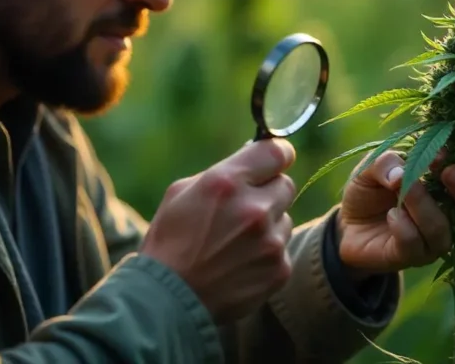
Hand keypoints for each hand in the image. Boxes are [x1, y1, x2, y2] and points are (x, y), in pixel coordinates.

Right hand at [139, 138, 296, 324]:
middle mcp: (254, 209)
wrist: (168, 300)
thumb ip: (223, 172)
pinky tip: (240, 263)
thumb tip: (253, 162)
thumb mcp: (181, 193)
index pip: (277, 152)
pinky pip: (282, 249)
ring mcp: (270, 242)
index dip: (277, 155)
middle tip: (244, 208)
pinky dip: (266, 254)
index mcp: (227, 183)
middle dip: (268, 192)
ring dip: (268, 225)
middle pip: (286, 184)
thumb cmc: (170, 242)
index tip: (274, 161)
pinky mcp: (278, 269)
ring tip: (235, 243)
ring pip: (284, 219)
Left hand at [337, 151, 454, 281]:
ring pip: (441, 227)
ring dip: (423, 205)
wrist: (347, 225)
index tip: (442, 155)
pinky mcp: (412, 256)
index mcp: (444, 184)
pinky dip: (403, 227)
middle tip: (448, 173)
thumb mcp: (370, 168)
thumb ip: (385, 162)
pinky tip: (391, 215)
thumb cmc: (369, 191)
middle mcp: (447, 212)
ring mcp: (432, 238)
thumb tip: (401, 174)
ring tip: (400, 190)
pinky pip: (415, 243)